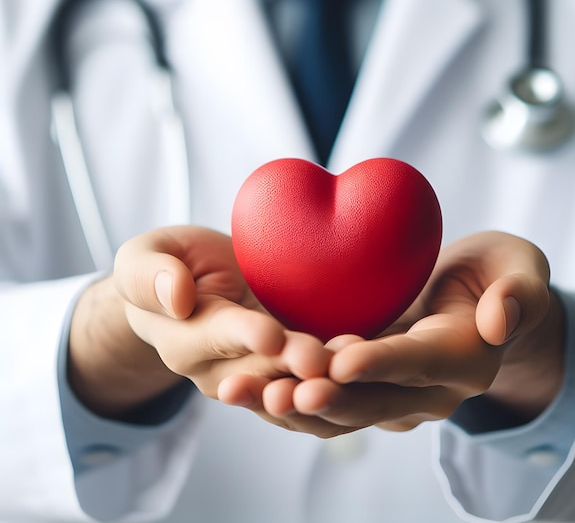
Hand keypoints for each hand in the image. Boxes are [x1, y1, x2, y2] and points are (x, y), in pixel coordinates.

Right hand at [68, 226, 331, 421]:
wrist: (194, 286)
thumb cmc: (168, 267)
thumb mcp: (144, 257)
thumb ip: (149, 274)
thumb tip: (175, 296)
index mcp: (185, 340)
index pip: (216, 339)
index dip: (244, 337)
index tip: (270, 336)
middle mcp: (221, 369)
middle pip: (261, 371)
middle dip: (292, 366)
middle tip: (323, 360)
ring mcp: (257, 372)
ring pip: (289, 385)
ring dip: (320, 381)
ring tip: (352, 364)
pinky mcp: (286, 366)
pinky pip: (309, 380)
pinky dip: (336, 376)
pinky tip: (363, 358)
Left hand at [262, 231, 563, 432]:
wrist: (476, 299)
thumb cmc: (497, 273)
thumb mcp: (519, 267)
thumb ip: (519, 291)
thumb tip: (500, 321)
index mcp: (464, 359)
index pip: (421, 363)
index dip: (383, 364)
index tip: (342, 360)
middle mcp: (428, 390)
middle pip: (373, 400)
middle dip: (326, 399)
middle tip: (280, 393)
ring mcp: (393, 393)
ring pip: (340, 407)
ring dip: (291, 404)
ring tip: (242, 393)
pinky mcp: (365, 385)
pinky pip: (324, 395)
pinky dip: (285, 391)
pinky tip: (243, 381)